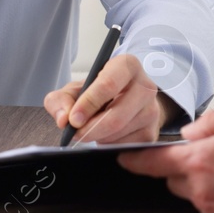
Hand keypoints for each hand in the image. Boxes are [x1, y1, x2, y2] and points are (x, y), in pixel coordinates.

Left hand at [44, 53, 166, 143]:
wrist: (126, 102)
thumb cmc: (99, 93)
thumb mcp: (76, 89)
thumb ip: (61, 100)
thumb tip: (63, 120)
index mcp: (127, 66)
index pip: (108, 84)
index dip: (88, 104)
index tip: (73, 119)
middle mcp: (145, 86)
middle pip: (115, 117)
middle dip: (90, 129)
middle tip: (76, 132)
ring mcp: (152, 111)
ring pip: (119, 133)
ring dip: (98, 137)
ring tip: (92, 128)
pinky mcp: (152, 132)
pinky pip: (125, 146)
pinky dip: (109, 144)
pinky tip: (106, 135)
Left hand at [118, 111, 213, 212]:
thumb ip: (209, 124)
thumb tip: (190, 133)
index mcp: (200, 161)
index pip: (154, 162)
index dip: (136, 160)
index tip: (125, 158)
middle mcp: (200, 190)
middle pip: (174, 181)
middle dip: (186, 170)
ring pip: (195, 197)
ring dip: (205, 187)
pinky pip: (212, 212)